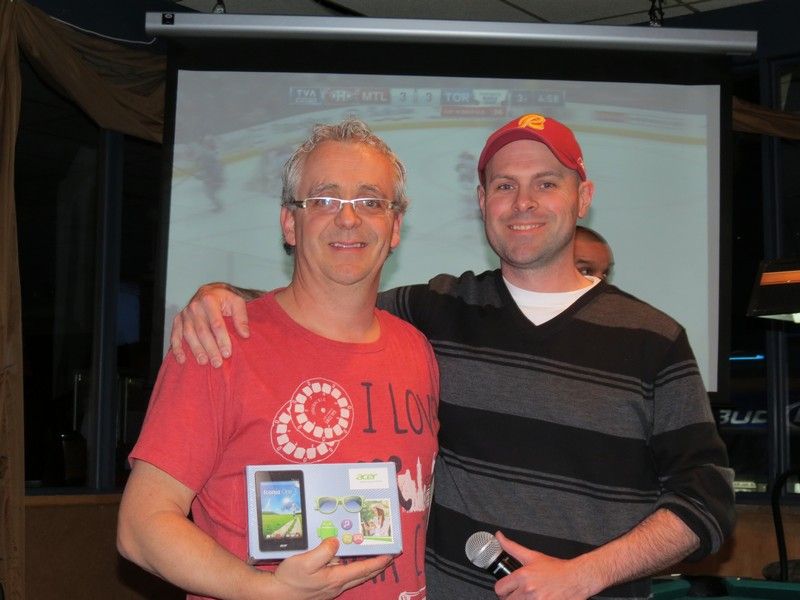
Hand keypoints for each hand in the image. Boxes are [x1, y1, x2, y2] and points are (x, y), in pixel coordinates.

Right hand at [170, 282, 251, 366]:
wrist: (209, 291)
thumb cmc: (225, 298)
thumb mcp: (237, 302)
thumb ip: (241, 317)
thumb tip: (245, 334)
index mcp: (209, 300)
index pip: (216, 324)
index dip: (222, 340)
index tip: (227, 353)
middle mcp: (194, 306)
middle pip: (202, 331)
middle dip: (210, 348)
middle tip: (217, 363)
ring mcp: (185, 314)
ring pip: (189, 335)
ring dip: (196, 350)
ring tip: (204, 362)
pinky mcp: (178, 320)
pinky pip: (175, 335)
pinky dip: (177, 348)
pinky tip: (182, 360)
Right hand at [270, 537, 392, 598]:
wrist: (275, 594)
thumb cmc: (289, 579)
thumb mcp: (305, 561)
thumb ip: (323, 551)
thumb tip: (336, 541)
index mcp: (335, 578)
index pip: (362, 569)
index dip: (378, 562)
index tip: (390, 554)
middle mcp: (336, 585)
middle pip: (362, 575)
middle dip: (377, 566)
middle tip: (389, 557)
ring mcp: (330, 589)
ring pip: (354, 578)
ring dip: (366, 569)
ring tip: (375, 560)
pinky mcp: (324, 589)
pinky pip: (344, 578)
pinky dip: (353, 571)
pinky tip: (350, 565)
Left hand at [493, 532, 596, 599]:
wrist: (576, 578)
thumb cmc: (556, 568)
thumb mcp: (532, 556)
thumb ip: (512, 547)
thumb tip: (499, 536)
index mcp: (523, 576)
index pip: (500, 588)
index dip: (502, 589)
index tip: (507, 589)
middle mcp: (528, 591)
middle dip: (510, 597)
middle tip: (517, 594)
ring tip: (528, 597)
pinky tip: (538, 599)